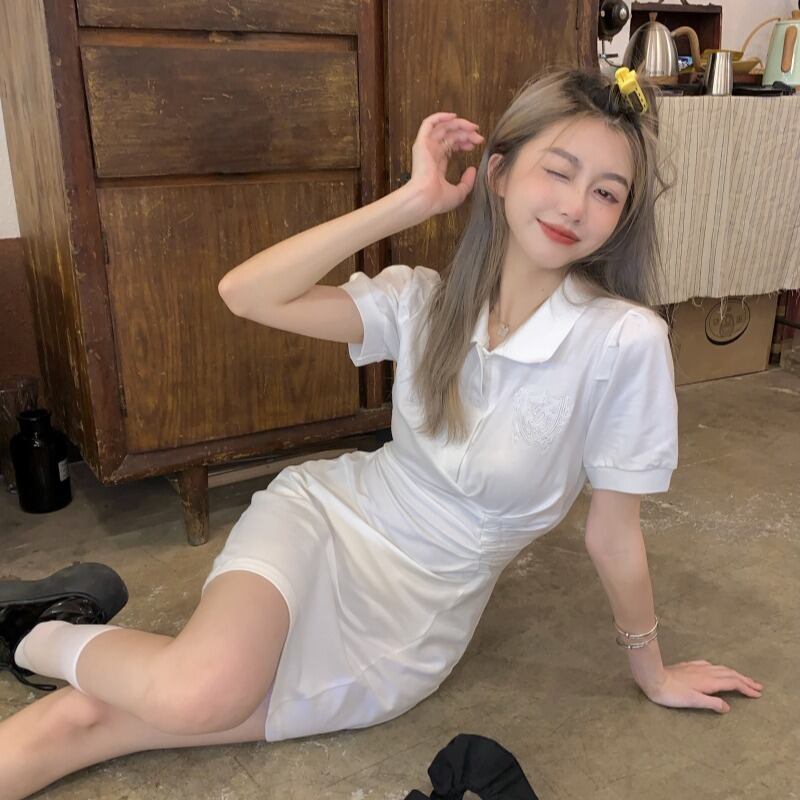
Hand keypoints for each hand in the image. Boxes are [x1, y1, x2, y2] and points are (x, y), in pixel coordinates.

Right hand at [405, 112, 484, 216]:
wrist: (425, 198)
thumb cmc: (438, 200)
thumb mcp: (459, 192)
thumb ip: (467, 182)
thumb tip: (473, 169)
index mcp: (437, 164)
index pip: (451, 146)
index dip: (464, 142)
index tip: (476, 144)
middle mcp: (431, 154)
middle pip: (450, 136)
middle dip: (466, 134)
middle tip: (479, 137)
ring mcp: (426, 147)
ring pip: (443, 128)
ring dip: (459, 125)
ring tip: (473, 128)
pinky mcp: (422, 143)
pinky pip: (428, 123)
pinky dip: (440, 116)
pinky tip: (454, 116)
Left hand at [640, 660, 762, 713]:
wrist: (652, 678)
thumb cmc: (671, 693)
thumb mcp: (693, 701)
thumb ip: (711, 703)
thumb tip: (727, 707)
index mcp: (709, 681)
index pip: (733, 683)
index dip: (746, 688)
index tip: (758, 694)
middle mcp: (706, 671)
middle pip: (730, 674)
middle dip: (745, 680)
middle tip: (758, 686)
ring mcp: (697, 667)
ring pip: (721, 668)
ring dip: (734, 674)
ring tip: (743, 679)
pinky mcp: (689, 665)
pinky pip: (710, 665)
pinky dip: (720, 669)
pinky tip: (717, 670)